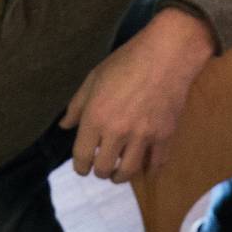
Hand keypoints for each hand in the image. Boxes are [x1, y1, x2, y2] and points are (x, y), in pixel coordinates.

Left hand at [60, 8, 214, 182]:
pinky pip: (156, 164)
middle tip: (103, 167)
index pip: (82, 157)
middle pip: (104, 168)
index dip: (80, 166)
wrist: (167, 54)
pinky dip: (149, 170)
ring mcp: (143, 136)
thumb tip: (64, 126)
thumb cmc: (125, 62)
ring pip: (128, 172)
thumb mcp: (93, 79)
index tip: (83, 166)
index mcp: (95, 117)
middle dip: (100, 171)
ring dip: (121, 176)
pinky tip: (145, 168)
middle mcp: (117, 132)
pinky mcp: (165, 136)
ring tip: (120, 173)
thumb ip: (77, 106)